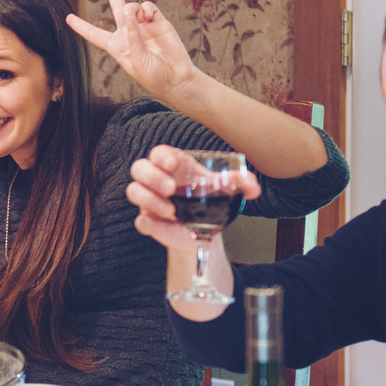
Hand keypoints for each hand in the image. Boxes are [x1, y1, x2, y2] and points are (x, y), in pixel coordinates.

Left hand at [66, 0, 204, 104]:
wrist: (177, 78)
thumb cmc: (153, 76)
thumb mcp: (137, 61)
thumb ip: (132, 38)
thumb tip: (130, 13)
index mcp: (116, 46)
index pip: (94, 34)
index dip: (81, 26)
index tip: (68, 18)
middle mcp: (128, 33)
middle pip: (117, 8)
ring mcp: (143, 26)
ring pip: (132, 6)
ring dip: (133, 8)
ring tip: (141, 19)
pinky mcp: (158, 22)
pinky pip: (148, 7)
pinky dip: (147, 9)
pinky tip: (149, 17)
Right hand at [126, 143, 264, 250]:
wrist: (203, 232)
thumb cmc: (208, 202)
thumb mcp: (223, 190)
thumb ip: (239, 184)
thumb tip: (253, 187)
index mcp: (174, 166)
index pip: (158, 153)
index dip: (161, 156)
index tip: (172, 163)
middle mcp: (157, 180)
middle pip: (139, 168)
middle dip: (152, 177)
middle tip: (171, 189)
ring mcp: (149, 200)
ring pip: (133, 191)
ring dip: (150, 200)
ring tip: (171, 211)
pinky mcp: (148, 221)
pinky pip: (140, 220)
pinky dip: (150, 223)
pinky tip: (166, 224)